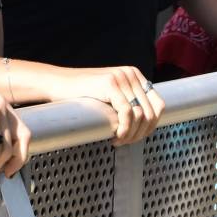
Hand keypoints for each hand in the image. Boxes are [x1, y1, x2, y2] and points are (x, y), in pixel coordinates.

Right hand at [49, 65, 164, 144]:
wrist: (57, 84)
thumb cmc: (81, 94)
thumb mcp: (110, 95)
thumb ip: (127, 101)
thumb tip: (146, 124)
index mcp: (135, 75)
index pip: (158, 105)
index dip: (151, 126)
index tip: (136, 138)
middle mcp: (131, 73)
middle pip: (152, 112)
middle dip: (141, 133)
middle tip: (125, 142)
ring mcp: (122, 77)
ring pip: (141, 115)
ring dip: (132, 134)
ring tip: (119, 141)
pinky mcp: (111, 83)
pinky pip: (128, 113)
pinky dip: (125, 129)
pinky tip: (115, 137)